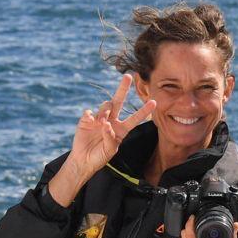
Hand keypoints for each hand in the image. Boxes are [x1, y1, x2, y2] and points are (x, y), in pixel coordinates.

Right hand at [48, 75, 154, 205]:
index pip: (135, 118)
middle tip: (128, 76)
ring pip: (105, 106)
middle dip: (123, 88)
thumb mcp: (110, 150)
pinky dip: (91, 116)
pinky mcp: (86, 120)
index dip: (144, 110)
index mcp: (121, 129)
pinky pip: (89, 113)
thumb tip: (106, 125)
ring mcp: (99, 119)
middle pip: (118, 101)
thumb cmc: (100, 156)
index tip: (154, 102)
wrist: (84, 160)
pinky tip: (91, 121)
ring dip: (105, 111)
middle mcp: (112, 120)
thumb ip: (110, 138)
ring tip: (102, 122)